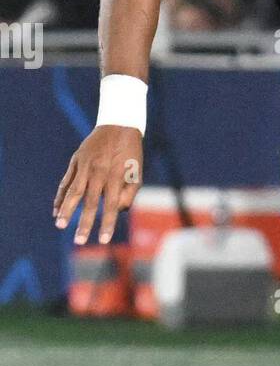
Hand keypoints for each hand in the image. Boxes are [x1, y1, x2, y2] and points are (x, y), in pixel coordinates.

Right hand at [53, 127, 142, 246]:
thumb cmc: (131, 153)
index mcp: (115, 175)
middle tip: (79, 241)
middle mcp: (98, 171)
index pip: (111, 206)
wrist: (119, 124)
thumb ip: (128, 194)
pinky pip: (66, 181)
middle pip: (89, 201)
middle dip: (84, 223)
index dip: (107, 224)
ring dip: (66, 209)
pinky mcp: (76, 160)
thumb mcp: (137, 173)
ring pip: (73, 191)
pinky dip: (60, 195)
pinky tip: (55, 209)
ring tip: (59, 225)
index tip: (103, 240)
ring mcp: (85, 165)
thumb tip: (116, 210)